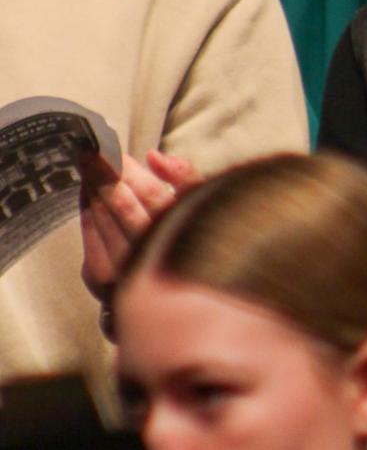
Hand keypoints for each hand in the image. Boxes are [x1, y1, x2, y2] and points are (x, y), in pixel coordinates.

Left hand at [79, 149, 201, 306]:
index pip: (152, 195)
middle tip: (91, 152)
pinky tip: (87, 192)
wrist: (169, 297)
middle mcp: (154, 254)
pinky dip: (86, 209)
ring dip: (93, 188)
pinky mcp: (102, 278)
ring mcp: (125, 269)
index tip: (117, 152)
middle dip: (104, 174)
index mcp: (181, 233)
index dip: (131, 171)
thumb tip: (154, 156)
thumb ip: (185, 176)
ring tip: (89, 166)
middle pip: (123, 206)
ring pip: (102, 219)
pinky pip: (88, 235)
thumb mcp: (198, 205)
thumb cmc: (184, 240)